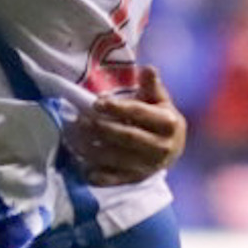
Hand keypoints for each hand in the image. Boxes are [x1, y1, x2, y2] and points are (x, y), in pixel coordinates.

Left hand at [66, 68, 184, 184]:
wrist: (172, 149)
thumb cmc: (160, 118)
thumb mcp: (159, 99)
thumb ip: (151, 85)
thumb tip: (148, 68)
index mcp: (168, 124)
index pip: (139, 114)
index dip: (117, 108)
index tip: (97, 103)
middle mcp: (161, 147)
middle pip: (127, 137)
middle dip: (102, 129)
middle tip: (80, 121)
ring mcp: (148, 166)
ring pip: (118, 159)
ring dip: (94, 149)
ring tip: (75, 138)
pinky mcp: (136, 179)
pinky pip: (113, 179)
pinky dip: (97, 175)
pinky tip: (82, 166)